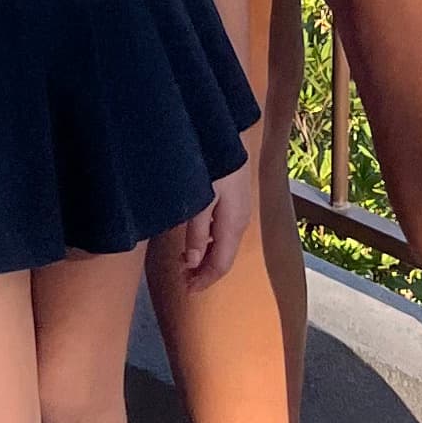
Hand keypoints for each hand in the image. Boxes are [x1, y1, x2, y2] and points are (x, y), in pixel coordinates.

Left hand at [177, 158, 254, 289]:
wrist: (226, 133)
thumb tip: (191, 263)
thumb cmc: (214, 164)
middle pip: (223, 257)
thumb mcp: (201, 199)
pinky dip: (207, 241)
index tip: (186, 290)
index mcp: (233, 226)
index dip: (204, 280)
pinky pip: (222, 230)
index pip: (220, 265)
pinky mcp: (234, 199)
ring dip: (203, 256)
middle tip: (182, 280)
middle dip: (203, 271)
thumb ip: (195, 232)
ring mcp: (238, 210)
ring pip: (222, 244)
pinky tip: (194, 237)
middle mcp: (240, 221)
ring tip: (183, 261)